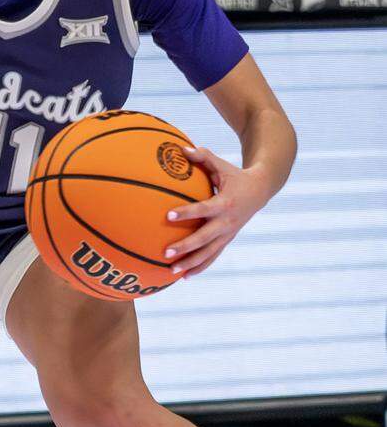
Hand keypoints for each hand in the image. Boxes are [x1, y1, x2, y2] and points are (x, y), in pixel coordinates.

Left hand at [160, 146, 272, 277]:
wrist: (260, 190)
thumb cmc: (234, 175)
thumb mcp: (221, 165)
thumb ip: (202, 157)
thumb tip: (181, 148)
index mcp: (224, 203)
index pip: (203, 209)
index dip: (186, 213)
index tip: (168, 216)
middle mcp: (227, 222)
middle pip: (205, 238)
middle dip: (186, 246)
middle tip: (166, 252)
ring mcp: (228, 233)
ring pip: (209, 253)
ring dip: (191, 263)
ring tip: (172, 271)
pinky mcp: (227, 240)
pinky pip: (213, 256)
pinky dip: (200, 267)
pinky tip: (185, 277)